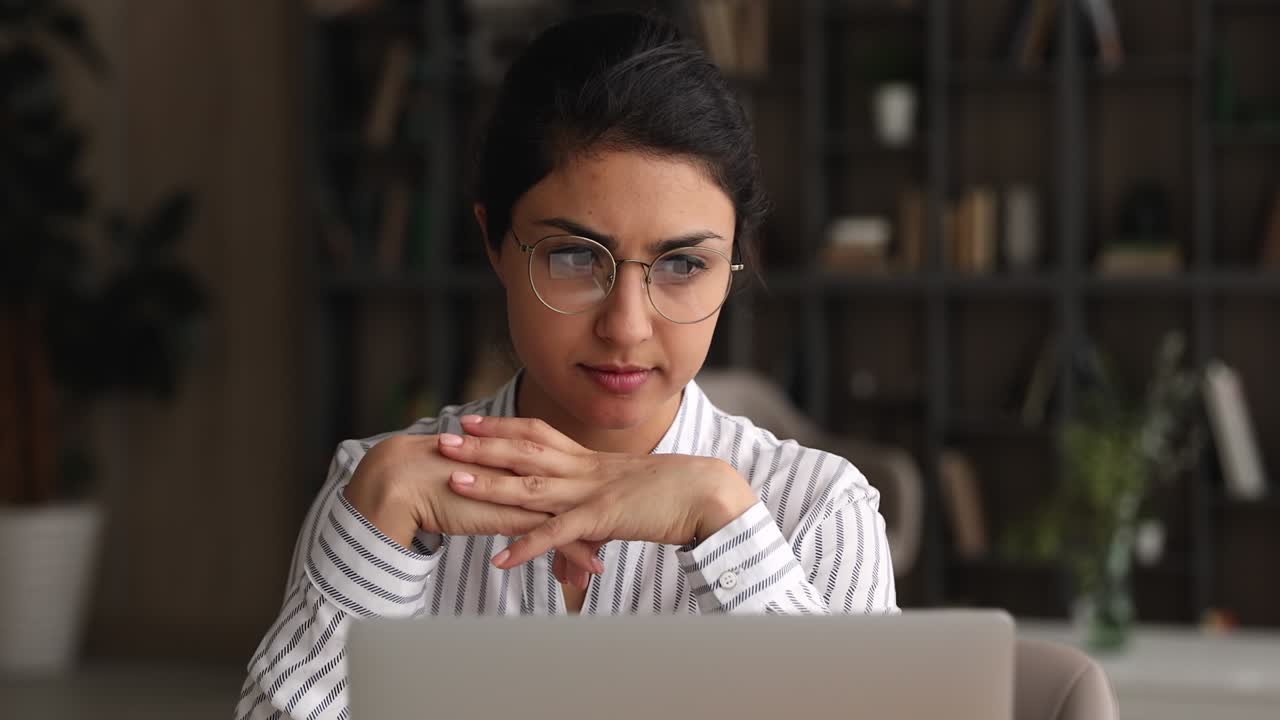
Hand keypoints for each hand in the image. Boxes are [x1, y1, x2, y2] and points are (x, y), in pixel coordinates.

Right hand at [342, 434, 604, 583]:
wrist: (399, 479)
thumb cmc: (424, 479)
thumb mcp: (465, 477)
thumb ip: (481, 481)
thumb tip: (483, 488)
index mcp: (513, 456)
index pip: (557, 470)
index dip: (579, 487)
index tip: (597, 503)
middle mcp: (524, 470)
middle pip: (573, 490)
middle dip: (596, 512)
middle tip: (619, 527)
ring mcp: (522, 491)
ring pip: (570, 514)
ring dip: (594, 535)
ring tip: (608, 555)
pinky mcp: (514, 515)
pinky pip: (554, 536)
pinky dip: (575, 553)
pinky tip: (592, 571)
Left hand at [438, 415, 757, 572]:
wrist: (710, 493)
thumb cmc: (675, 494)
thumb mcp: (630, 491)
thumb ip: (601, 502)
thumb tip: (584, 518)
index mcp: (591, 461)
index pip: (538, 435)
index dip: (502, 427)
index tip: (470, 422)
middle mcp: (585, 470)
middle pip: (524, 452)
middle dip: (481, 445)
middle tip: (442, 439)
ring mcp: (592, 492)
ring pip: (531, 485)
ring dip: (490, 484)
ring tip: (453, 482)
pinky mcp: (603, 518)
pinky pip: (557, 533)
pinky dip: (527, 546)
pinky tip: (500, 559)